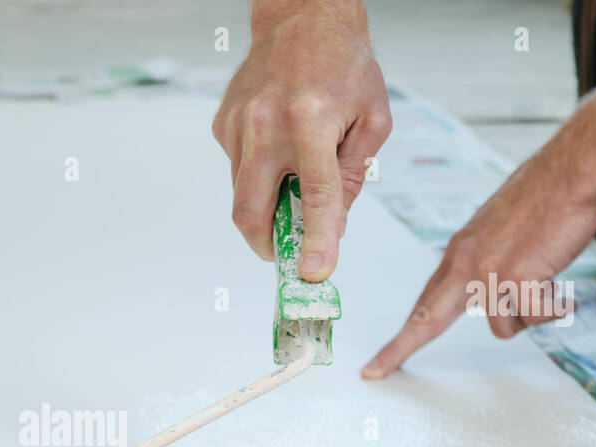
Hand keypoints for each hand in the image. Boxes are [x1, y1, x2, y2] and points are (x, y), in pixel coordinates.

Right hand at [213, 0, 390, 277]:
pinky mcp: (224, 126)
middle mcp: (266, 125)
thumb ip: (351, 177)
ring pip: (242, 195)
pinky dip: (259, 176)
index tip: (313, 273)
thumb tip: (332, 226)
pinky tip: (278, 149)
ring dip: (265, 206)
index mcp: (310, 121)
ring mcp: (238, 126)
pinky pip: (238, 170)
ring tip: (291, 183)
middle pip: (251, 211)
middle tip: (284, 253)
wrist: (303, 18)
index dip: (315, 240)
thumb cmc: (343, 64)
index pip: (314, 196)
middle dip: (266, 244)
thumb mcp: (372, 120)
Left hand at [362, 142, 595, 378]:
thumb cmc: (545, 196)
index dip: (404, 332)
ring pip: (504, 327)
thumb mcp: (498, 229)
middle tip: (374, 372)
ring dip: (528, 313)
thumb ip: (483, 261)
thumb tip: (483, 295)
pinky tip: (558, 282)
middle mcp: (466, 265)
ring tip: (544, 280)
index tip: (378, 359)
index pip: (425, 299)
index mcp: (460, 253)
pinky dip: (553, 307)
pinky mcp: (517, 280)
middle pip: (426, 319)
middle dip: (399, 348)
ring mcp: (489, 273)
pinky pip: (535, 317)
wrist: (570, 171)